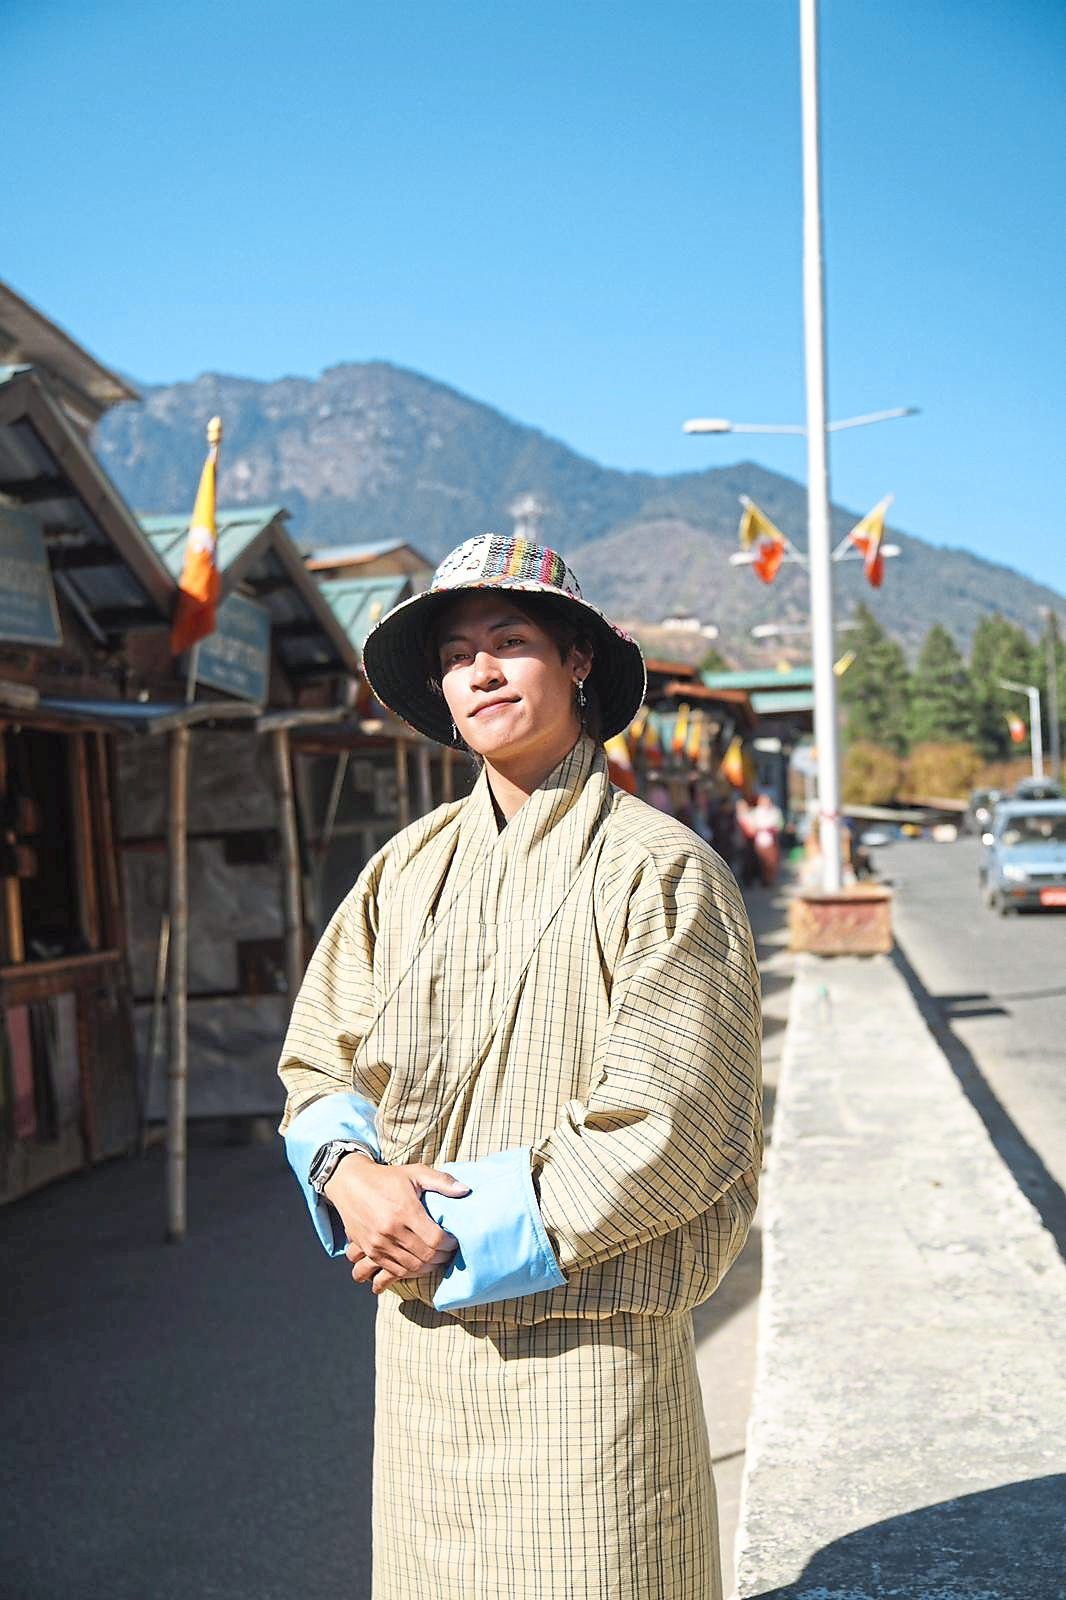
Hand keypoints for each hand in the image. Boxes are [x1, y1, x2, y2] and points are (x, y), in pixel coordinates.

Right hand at [323, 1155, 469, 1291]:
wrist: (349, 1183)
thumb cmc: (386, 1177)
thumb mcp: (414, 1173)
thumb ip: (441, 1181)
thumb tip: (466, 1190)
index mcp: (405, 1210)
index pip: (435, 1239)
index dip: (450, 1244)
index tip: (455, 1239)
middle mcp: (390, 1230)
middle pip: (425, 1256)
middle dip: (442, 1257)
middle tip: (449, 1252)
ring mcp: (378, 1243)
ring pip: (411, 1267)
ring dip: (428, 1267)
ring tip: (436, 1258)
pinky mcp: (370, 1250)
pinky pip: (394, 1270)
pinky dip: (410, 1271)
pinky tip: (419, 1263)